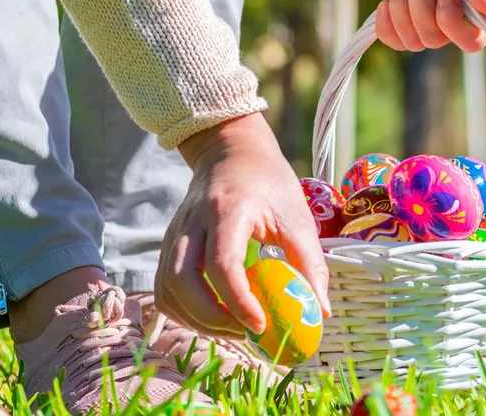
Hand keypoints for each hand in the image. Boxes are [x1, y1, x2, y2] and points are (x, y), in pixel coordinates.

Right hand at [155, 113, 330, 338]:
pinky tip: (214, 316)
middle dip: (212, 318)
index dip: (238, 301)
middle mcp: (193, 222)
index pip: (222, 264)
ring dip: (197, 319)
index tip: (262, 325)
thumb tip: (321, 313)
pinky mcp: (169, 245)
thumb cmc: (268, 183)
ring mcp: (175, 234)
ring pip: (168, 289)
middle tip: (246, 333)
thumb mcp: (298, 217)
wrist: (230, 151)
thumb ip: (310, 263)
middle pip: (182, 281)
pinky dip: (185, 311)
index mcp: (227, 210)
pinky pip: (164, 288)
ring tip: (234, 328)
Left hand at [376, 0, 485, 52]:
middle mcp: (454, 4)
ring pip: (412, 39)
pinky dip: (386, 27)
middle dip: (422, 12)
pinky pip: (392, 34)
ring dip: (403, 12)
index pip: (472, 39)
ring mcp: (424, 2)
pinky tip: (385, 3)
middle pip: (436, 40)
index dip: (453, 26)